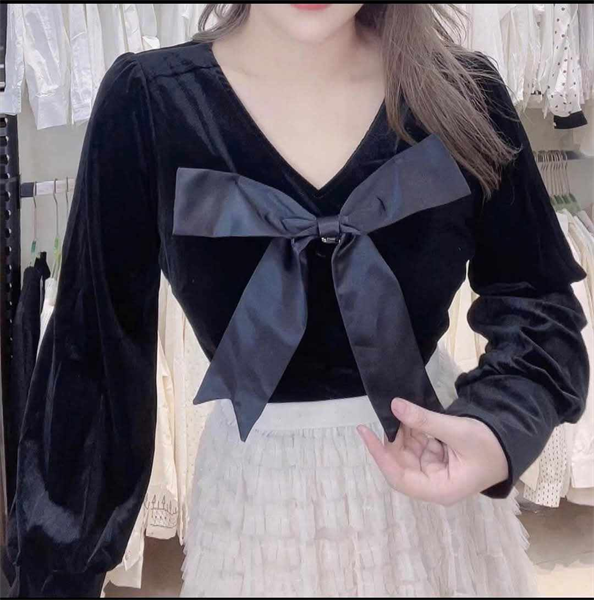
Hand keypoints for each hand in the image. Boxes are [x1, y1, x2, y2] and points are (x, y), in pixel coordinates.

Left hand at [357, 397, 508, 505]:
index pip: (399, 477)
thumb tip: (395, 405)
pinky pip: (417, 445)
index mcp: (439, 489)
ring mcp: (434, 471)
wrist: (511, 442)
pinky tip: (410, 416)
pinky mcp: (436, 458)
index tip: (365, 434)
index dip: (380, 455)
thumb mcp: (457, 431)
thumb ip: (424, 420)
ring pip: (407, 452)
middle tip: (389, 413)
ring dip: (403, 432)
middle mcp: (433, 484)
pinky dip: (412, 430)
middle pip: (400, 463)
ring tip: (402, 411)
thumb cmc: (489, 444)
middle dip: (393, 439)